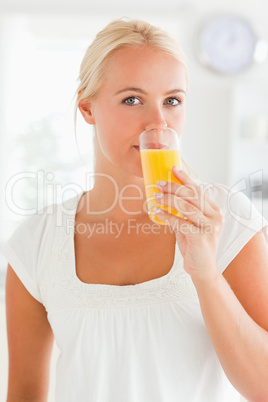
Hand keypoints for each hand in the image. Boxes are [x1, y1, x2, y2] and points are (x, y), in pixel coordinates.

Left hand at [155, 166, 223, 280]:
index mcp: (214, 210)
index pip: (198, 190)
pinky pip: (181, 222)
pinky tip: (157, 212)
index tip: (173, 168)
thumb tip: (165, 196)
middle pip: (192, 195)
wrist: (202, 269)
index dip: (185, 178)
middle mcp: (215, 216)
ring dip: (169, 200)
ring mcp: (210, 227)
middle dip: (174, 187)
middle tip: (159, 184)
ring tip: (156, 196)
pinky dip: (167, 216)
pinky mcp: (201, 237)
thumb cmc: (194, 245)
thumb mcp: (189, 224)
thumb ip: (182, 212)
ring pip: (187, 207)